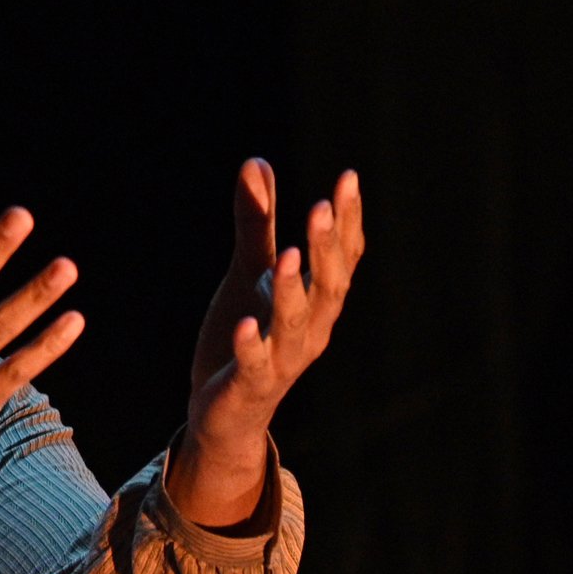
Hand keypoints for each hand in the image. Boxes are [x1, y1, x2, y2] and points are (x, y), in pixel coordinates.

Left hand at [170, 161, 363, 526]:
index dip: (347, 221)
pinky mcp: (250, 384)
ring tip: (289, 255)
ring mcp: (283, 359)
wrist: (224, 412)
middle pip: (329, 286)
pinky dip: (252, 346)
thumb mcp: (249, 272)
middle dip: (328, 247)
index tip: (348, 179)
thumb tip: (257, 162)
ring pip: (296, 323)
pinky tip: (245, 325)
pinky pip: (255, 365)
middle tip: (323, 206)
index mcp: (316, 302)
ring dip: (294, 290)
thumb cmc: (246, 336)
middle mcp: (311, 329)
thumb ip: (257, 222)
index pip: (341, 257)